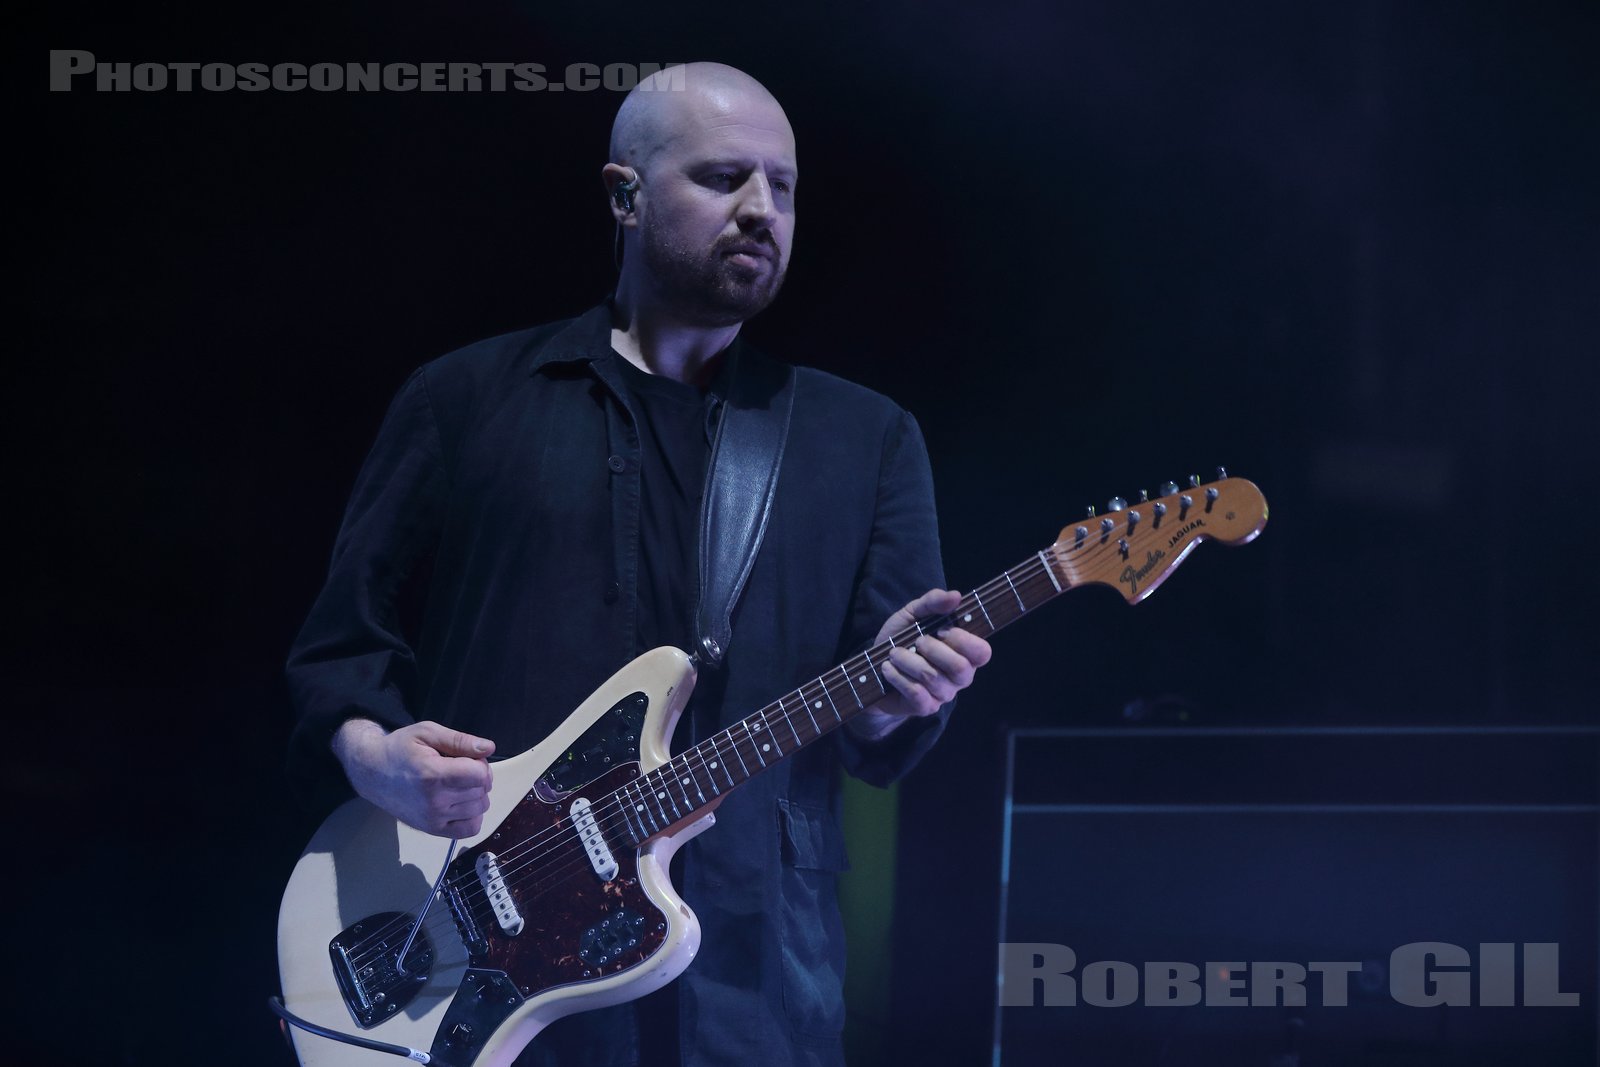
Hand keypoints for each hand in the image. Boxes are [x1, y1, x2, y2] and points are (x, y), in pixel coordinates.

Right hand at [332, 719, 495, 837]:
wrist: (372, 772)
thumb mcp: (427, 732)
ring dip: (476, 795)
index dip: (481, 763)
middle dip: (478, 777)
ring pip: (479, 809)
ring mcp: (433, 819)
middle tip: (460, 768)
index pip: (480, 775)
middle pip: (481, 791)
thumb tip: (489, 748)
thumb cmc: (400, 748)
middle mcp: (434, 801)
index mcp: (433, 774)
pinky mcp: (432, 829)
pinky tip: (461, 802)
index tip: (469, 758)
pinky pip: (469, 829)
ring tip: (458, 784)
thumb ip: (459, 740)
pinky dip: (473, 816)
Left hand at [846, 589, 992, 742]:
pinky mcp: (926, 708)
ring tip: (894, 654)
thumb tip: (956, 595)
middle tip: (916, 641)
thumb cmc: (900, 639)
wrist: (872, 669)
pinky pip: (917, 693)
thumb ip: (933, 602)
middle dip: (932, 649)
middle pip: (960, 667)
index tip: (940, 630)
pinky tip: (889, 669)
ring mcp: (944, 694)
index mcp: (966, 653)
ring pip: (932, 678)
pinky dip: (898, 677)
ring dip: (908, 661)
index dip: (962, 640)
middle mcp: (961, 677)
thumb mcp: (912, 614)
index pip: (982, 652)